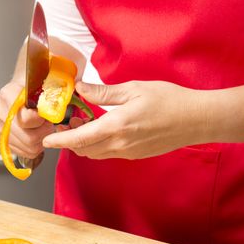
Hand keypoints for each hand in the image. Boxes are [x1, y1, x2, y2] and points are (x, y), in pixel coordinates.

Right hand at [0, 81, 55, 158]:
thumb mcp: (42, 86)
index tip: (46, 115)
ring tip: (42, 129)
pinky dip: (33, 147)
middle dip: (44, 133)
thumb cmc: (32, 89)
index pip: (27, 119)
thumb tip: (55, 112)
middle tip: (48, 125)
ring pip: (27, 147)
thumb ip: (48, 98)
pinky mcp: (0, 139)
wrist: (20, 91)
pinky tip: (36, 136)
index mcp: (8, 95)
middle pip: (28, 137)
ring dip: (40, 141)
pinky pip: (22, 152)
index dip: (42, 121)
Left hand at [42, 81, 206, 158]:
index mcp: (116, 127)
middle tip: (67, 122)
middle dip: (70, 141)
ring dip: (84, 144)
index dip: (60, 141)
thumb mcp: (133, 89)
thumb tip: (80, 89)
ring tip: (84, 124)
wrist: (196, 120)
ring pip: (96, 154)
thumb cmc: (168, 100)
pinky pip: (109, 153)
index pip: (80, 139)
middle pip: (84, 150)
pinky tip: (102, 129)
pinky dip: (98, 145)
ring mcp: (128, 152)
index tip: (47, 140)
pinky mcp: (135, 155)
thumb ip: (103, 92)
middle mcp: (120, 144)